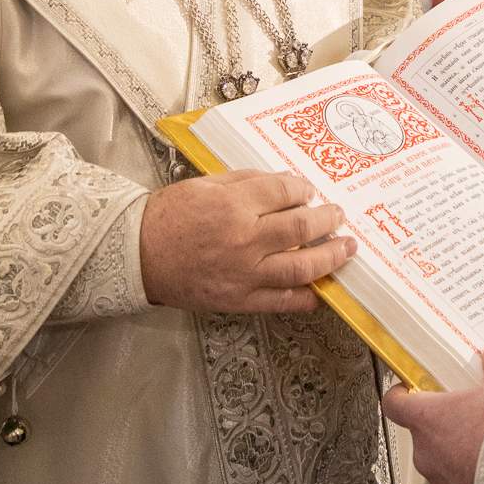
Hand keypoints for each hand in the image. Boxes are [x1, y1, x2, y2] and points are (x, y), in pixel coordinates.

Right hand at [139, 171, 356, 313]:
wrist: (137, 254)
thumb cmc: (169, 215)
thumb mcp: (206, 184)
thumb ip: (247, 181)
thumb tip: (284, 182)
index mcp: (234, 206)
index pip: (285, 192)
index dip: (303, 190)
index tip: (310, 191)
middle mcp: (245, 240)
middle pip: (301, 229)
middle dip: (327, 220)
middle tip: (338, 216)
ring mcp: (245, 274)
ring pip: (301, 267)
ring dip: (330, 257)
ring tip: (346, 249)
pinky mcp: (240, 300)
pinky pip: (282, 301)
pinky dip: (306, 297)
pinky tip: (320, 289)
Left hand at [382, 344, 483, 483]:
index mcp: (427, 418)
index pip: (394, 405)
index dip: (399, 395)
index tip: (408, 388)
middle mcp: (426, 452)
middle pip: (423, 431)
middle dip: (444, 421)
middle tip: (468, 411)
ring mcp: (440, 480)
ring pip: (441, 458)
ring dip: (457, 448)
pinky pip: (457, 481)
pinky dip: (470, 471)